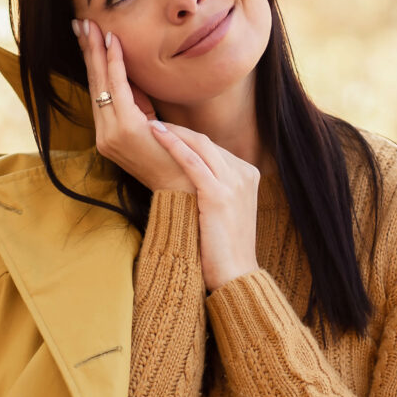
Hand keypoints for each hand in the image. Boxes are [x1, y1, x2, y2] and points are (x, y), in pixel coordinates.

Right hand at [73, 18, 195, 194]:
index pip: (97, 91)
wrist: (184, 190)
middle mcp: (104, 135)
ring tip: (91, 25)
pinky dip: (115, 65)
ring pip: (101, 83)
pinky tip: (112, 43)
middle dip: (87, 51)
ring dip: (97, 51)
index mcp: (109, 135)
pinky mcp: (126, 131)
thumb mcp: (154, 126)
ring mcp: (111, 135)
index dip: (92, 62)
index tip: (88, 36)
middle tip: (81, 22)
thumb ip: (141, 105)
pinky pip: (118, 90)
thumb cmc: (176, 159)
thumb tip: (133, 77)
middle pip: (93, 84)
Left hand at [149, 120, 260, 291]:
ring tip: (149, 124)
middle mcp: (244, 174)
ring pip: (199, 145)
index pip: (213, 148)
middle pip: (206, 142)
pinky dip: (172, 145)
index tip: (165, 131)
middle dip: (178, 130)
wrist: (235, 275)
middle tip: (152, 121)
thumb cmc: (223, 248)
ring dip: (172, 132)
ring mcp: (234, 183)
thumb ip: (214, 188)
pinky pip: (192, 162)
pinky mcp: (218, 195)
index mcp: (247, 175)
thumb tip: (189, 176)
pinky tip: (155, 134)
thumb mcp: (224, 210)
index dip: (186, 137)